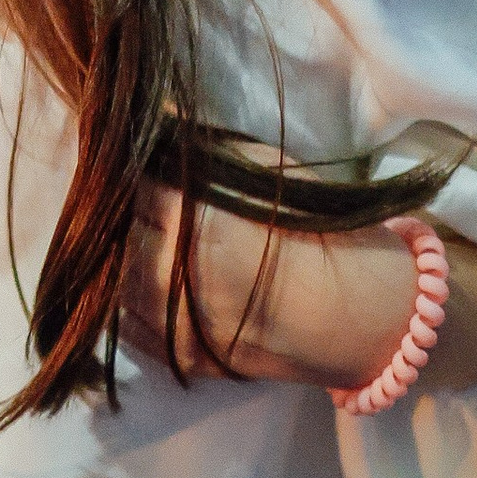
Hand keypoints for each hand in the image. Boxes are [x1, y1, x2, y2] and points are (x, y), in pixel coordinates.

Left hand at [122, 186, 476, 399]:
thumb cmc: (319, 233)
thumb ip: (206, 151)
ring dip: (127, 252)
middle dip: (127, 207)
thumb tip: (151, 119)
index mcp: (200, 227)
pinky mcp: (176, 358)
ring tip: (158, 236)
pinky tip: (166, 277)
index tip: (140, 154)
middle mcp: (176, 280)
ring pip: (114, 276)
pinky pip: (128, 318)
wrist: (362, 317)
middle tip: (146, 193)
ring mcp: (172, 327)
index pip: (135, 182)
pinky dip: (136, 295)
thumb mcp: (269, 173)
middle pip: (116, 230)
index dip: (136, 164)